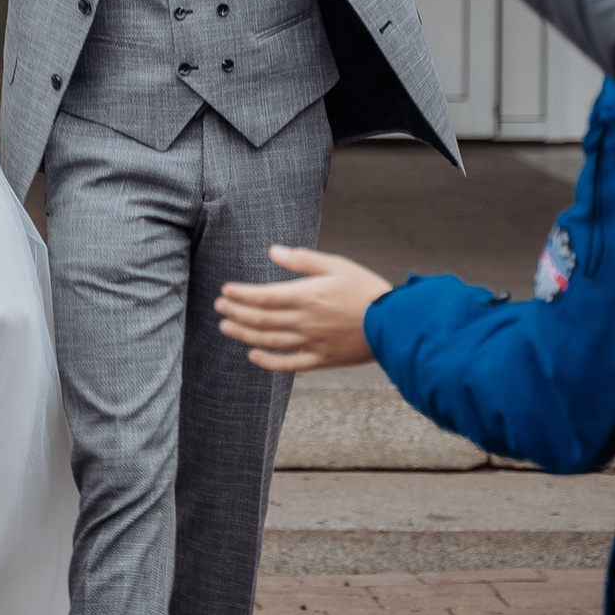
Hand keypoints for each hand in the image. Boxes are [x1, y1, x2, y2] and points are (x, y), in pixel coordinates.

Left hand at [214, 246, 391, 371]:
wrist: (395, 323)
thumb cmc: (366, 290)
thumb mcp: (336, 265)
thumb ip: (302, 260)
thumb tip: (273, 251)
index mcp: (307, 296)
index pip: (264, 296)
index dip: (241, 295)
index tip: (225, 291)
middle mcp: (305, 321)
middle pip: (262, 319)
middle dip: (237, 312)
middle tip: (219, 308)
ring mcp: (312, 342)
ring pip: (270, 340)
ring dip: (245, 333)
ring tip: (226, 327)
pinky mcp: (322, 359)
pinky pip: (289, 364)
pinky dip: (268, 362)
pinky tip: (253, 355)